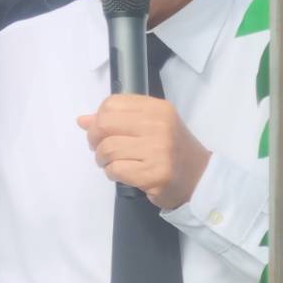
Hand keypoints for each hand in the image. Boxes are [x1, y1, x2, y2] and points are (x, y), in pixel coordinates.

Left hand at [77, 93, 210, 209]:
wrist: (200, 178)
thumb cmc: (171, 149)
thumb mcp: (150, 126)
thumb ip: (118, 120)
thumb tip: (83, 120)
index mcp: (157, 109)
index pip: (112, 104)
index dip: (98, 118)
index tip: (101, 131)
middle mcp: (159, 126)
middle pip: (105, 125)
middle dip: (94, 139)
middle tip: (99, 148)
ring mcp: (158, 150)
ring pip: (108, 149)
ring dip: (102, 159)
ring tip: (111, 162)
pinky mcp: (154, 174)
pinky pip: (116, 170)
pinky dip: (112, 173)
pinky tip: (121, 173)